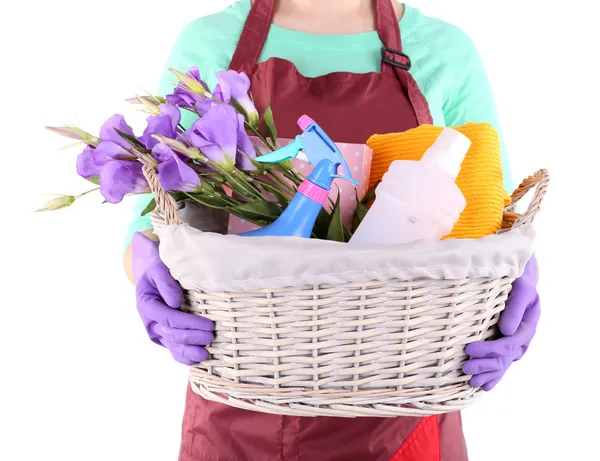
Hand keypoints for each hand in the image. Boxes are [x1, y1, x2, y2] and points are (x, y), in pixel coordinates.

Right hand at [133, 232, 214, 364]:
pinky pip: (173, 350)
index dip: (189, 324)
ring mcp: (157, 332)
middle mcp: (150, 322)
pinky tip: (197, 360)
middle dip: (193, 338)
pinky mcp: (164, 337)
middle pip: (172, 335)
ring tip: (206, 354)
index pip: (169, 319)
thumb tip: (176, 302)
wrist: (152, 274)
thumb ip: (166, 283)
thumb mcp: (159, 269)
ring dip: (189, 352)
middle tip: (211, 336)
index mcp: (146, 306)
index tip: (208, 325)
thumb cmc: (158, 269)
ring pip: (172, 346)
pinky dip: (184, 357)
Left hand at [463, 256, 540, 390]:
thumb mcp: (520, 289)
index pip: (508, 343)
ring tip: (470, 381)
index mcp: (527, 326)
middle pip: (504, 358)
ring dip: (487, 374)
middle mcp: (522, 340)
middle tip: (465, 368)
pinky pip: (502, 366)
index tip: (468, 348)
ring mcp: (515, 346)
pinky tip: (483, 386)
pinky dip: (493, 377)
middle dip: (484, 365)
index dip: (489, 349)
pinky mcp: (506, 347)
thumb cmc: (517, 283)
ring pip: (503, 366)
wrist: (518, 283)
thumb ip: (515, 307)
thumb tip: (506, 330)